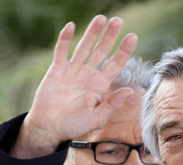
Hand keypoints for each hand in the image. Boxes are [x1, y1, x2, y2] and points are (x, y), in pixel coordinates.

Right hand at [12, 15, 137, 157]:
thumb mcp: (97, 118)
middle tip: (118, 21)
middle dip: (109, 36)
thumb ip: (112, 104)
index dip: (123, 51)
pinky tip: (71, 26)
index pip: (115, 65)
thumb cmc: (75, 126)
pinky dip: (65, 39)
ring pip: (84, 47)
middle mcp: (88, 75)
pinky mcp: (57, 69)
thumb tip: (129, 90)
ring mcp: (73, 70)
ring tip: (101, 18)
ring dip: (92, 33)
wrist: (50, 128)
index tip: (132, 36)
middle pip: (101, 51)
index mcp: (100, 86)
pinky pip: (61, 51)